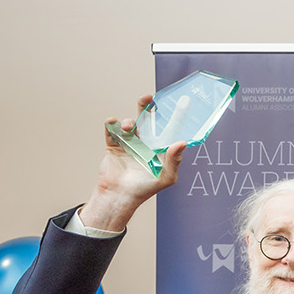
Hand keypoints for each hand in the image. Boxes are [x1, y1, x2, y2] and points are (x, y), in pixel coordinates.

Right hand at [83, 95, 185, 230]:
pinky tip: (113, 123)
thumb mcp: (166, 176)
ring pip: (129, 124)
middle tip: (148, 97)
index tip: (182, 102)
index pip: (169, 129)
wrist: (120, 196)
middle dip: (146, 107)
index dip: (176, 116)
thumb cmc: (146, 188)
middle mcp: (145, 143)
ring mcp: (129, 143)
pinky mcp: (114, 146)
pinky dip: (111, 125)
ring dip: (128, 121)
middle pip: (146, 120)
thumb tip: (182, 142)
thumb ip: (174, 160)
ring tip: (128, 126)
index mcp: (160, 148)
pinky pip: (112, 131)